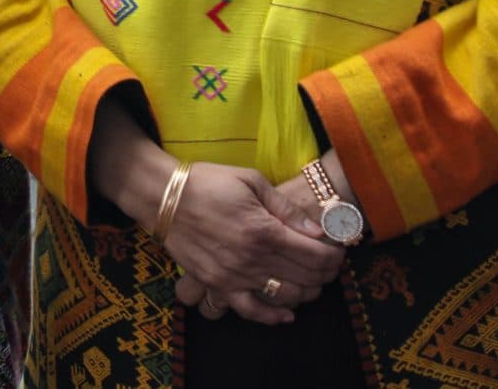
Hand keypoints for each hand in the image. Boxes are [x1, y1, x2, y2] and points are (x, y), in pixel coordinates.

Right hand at [160, 162, 343, 325]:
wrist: (159, 195)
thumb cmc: (206, 181)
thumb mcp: (250, 180)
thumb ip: (286, 208)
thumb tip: (317, 232)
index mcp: (264, 230)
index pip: (317, 255)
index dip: (335, 255)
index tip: (337, 250)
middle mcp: (253, 258)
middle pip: (307, 277)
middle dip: (326, 272)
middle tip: (327, 263)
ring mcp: (234, 275)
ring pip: (286, 296)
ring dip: (307, 292)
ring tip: (309, 280)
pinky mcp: (217, 283)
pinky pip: (250, 310)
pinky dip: (272, 316)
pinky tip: (286, 313)